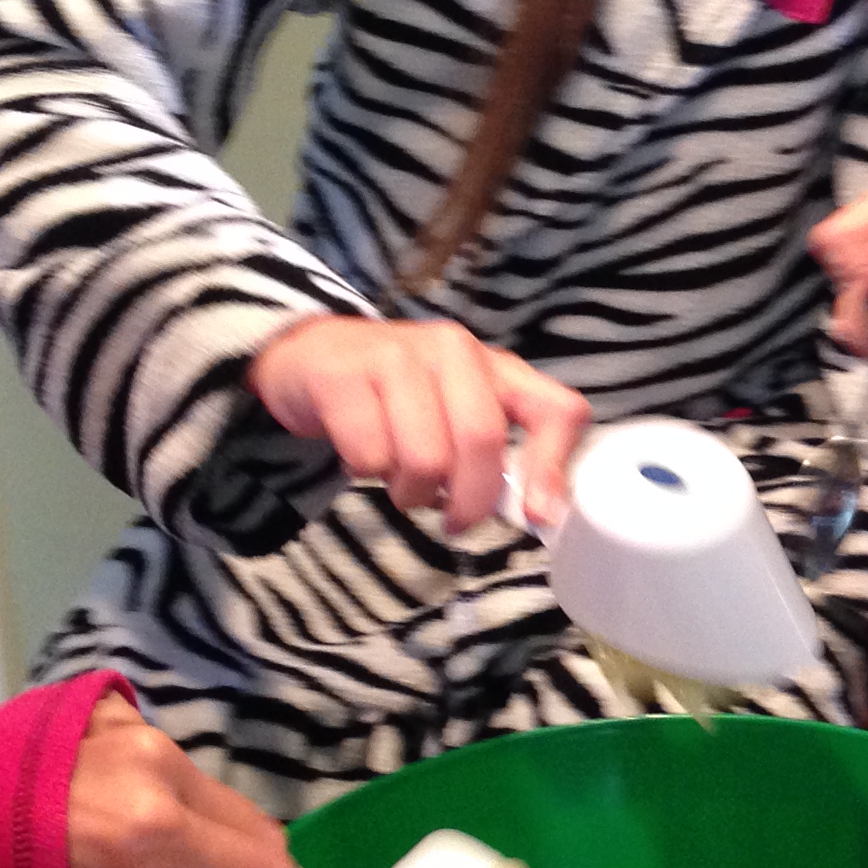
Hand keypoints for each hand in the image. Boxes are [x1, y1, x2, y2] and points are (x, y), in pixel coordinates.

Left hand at [63, 693, 328, 867]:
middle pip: (250, 825)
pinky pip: (169, 765)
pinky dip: (169, 800)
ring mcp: (136, 730)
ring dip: (212, 837)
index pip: (261, 866)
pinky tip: (123, 825)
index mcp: (152, 827)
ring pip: (212, 794)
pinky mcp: (113, 712)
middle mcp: (158, 765)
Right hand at [247, 315, 589, 529]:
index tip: (537, 517)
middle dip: (469, 499)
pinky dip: (366, 474)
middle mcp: (453, 350)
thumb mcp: (459, 415)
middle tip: (452, 518)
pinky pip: (370, 457)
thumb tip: (536, 512)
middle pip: (482, 441)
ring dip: (411, 491)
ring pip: (425, 459)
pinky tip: (363, 454)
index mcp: (495, 366)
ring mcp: (396, 356)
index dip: (553, 467)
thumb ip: (499, 455)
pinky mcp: (342, 375)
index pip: (555, 409)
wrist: (311, 358)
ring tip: (398, 476)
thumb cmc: (398, 399)